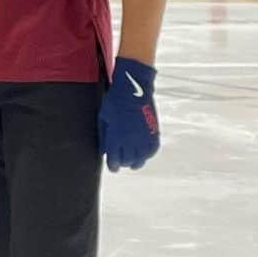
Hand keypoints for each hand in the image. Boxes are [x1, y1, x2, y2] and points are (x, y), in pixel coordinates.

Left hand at [98, 56, 159, 172]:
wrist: (134, 89)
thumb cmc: (114, 102)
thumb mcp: (103, 118)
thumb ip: (103, 137)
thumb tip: (105, 152)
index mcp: (116, 137)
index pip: (115, 160)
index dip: (113, 166)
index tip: (113, 167)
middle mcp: (131, 140)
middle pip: (128, 161)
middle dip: (123, 163)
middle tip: (121, 162)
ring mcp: (144, 137)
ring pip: (141, 159)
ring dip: (136, 162)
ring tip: (132, 162)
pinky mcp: (154, 133)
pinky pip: (152, 151)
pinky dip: (147, 155)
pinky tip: (143, 154)